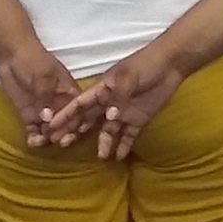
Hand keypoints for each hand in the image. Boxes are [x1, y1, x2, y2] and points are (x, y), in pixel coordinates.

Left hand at [0, 45, 81, 147]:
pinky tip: (32, 142)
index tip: (68, 132)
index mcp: (70, 93)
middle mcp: (60, 105)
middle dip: (63, 135)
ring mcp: (44, 111)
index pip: (78, 112)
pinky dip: (35, 138)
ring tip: (39, 142)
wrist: (11, 55)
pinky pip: (35, 130)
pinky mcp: (30, 115)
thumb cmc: (33, 60)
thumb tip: (48, 118)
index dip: (74, 124)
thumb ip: (46, 97)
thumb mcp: (43, 76)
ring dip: (47, 139)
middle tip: (56, 141)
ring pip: (51, 131)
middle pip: (66, 125)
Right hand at [50, 45, 186, 162]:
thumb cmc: (145, 64)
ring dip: (102, 142)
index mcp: (102, 89)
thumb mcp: (129, 76)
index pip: (80, 104)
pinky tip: (118, 157)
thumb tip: (110, 116)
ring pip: (107, 130)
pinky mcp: (137, 119)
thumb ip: (119, 96)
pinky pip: (127, 136)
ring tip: (100, 156)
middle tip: (62, 144)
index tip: (51, 125)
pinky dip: (122, 146)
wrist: (171, 64)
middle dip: (75, 131)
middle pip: (88, 119)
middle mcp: (109, 103)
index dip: (65, 114)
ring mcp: (123, 112)